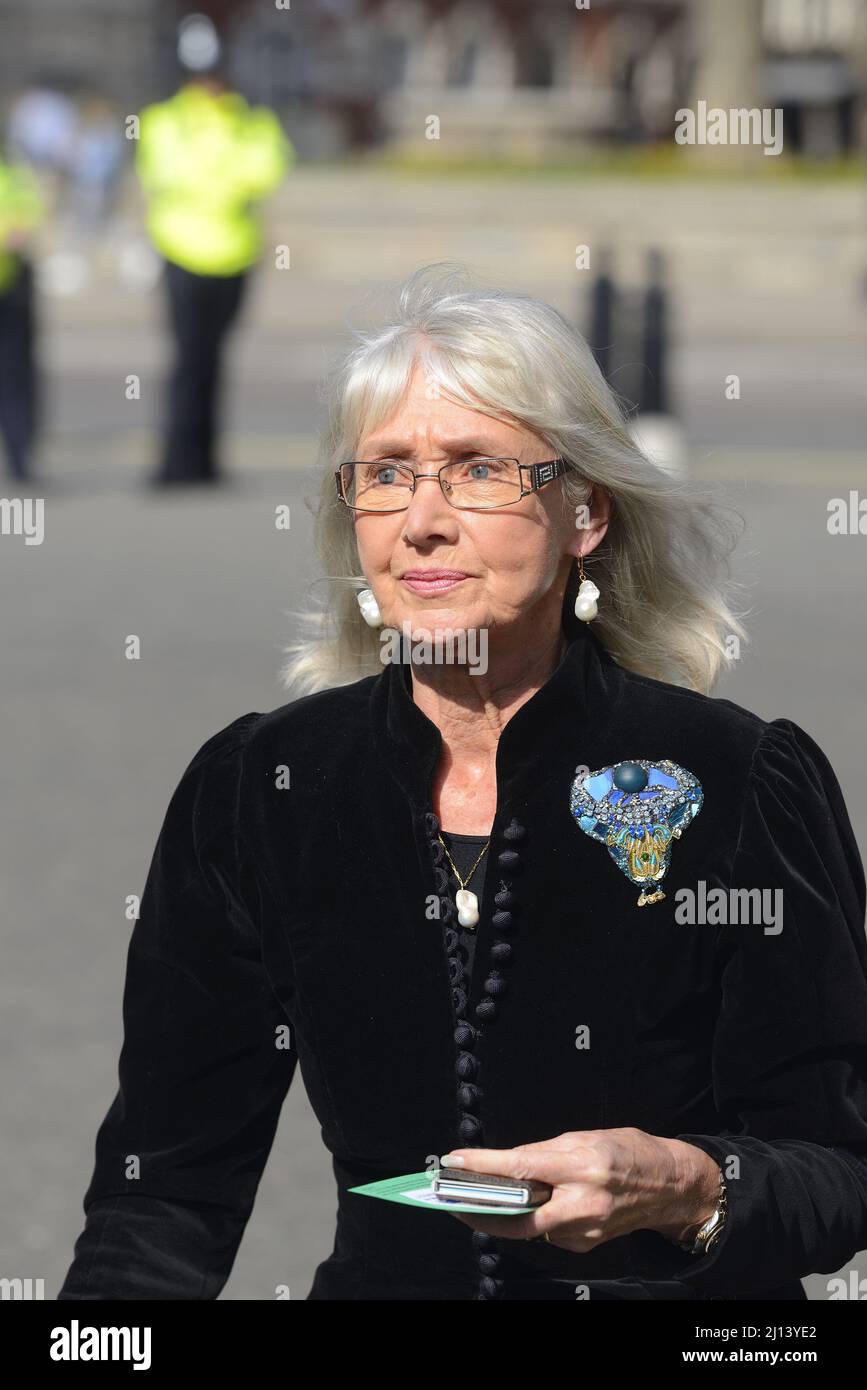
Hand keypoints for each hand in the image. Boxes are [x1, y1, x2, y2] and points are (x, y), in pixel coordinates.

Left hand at [440, 1128, 720, 1251]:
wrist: (670, 1185)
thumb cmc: (630, 1152)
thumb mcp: (587, 1137)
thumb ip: (547, 1151)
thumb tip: (511, 1161)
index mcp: (582, 1166)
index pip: (522, 1166)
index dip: (484, 1165)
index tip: (455, 1160)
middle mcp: (584, 1202)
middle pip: (520, 1218)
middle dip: (483, 1212)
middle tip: (454, 1201)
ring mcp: (586, 1228)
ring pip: (533, 1226)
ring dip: (508, 1213)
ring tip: (487, 1197)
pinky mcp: (587, 1243)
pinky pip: (550, 1232)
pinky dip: (536, 1218)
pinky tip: (536, 1204)